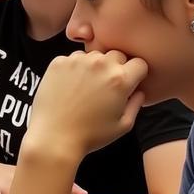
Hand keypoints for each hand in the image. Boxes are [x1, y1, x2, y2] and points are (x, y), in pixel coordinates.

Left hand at [26, 51, 146, 160]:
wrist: (54, 137)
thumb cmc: (89, 135)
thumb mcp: (123, 125)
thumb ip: (136, 104)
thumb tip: (139, 91)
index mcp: (120, 79)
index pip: (139, 63)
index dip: (136, 75)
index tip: (129, 83)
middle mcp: (100, 65)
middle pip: (117, 55)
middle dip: (116, 68)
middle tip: (105, 87)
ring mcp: (78, 61)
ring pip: (94, 56)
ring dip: (94, 67)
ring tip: (85, 88)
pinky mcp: (58, 63)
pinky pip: (72, 59)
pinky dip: (73, 69)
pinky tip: (70, 87)